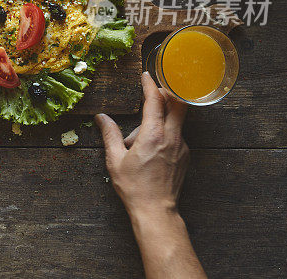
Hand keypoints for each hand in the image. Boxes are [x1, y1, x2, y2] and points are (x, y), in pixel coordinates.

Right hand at [95, 72, 188, 218]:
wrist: (156, 211)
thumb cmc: (134, 187)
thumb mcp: (115, 160)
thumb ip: (109, 135)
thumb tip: (101, 118)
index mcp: (153, 134)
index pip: (155, 101)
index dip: (150, 85)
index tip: (146, 75)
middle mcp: (172, 137)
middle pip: (177, 104)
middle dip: (168, 93)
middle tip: (154, 89)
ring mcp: (182, 146)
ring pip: (176, 121)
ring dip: (161, 118)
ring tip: (139, 139)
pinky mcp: (185, 156)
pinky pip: (176, 135)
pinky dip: (165, 133)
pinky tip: (149, 149)